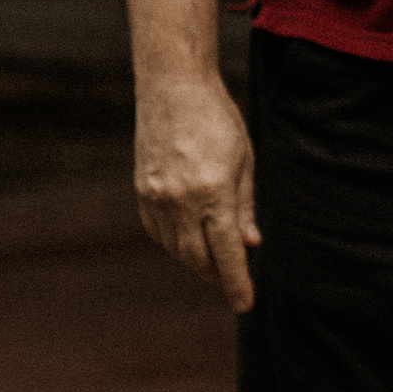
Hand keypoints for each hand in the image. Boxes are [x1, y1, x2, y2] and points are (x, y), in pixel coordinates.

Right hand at [135, 73, 259, 311]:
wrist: (172, 87)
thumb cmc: (217, 119)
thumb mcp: (244, 159)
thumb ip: (245, 205)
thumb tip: (250, 244)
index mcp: (213, 192)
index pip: (227, 251)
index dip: (237, 282)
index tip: (245, 304)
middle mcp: (181, 200)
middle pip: (198, 258)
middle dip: (216, 274)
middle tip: (233, 276)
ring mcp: (156, 197)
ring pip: (175, 249)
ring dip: (196, 260)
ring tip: (214, 256)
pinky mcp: (142, 191)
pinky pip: (157, 233)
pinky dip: (174, 242)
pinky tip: (188, 237)